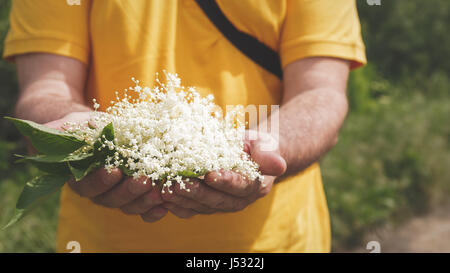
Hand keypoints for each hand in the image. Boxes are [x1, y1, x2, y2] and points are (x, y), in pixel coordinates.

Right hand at [44, 112, 168, 222]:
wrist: (108, 131)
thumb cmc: (89, 127)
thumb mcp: (76, 124)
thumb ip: (65, 130)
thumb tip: (57, 128)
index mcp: (80, 178)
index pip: (88, 185)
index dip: (101, 180)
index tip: (115, 171)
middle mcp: (99, 192)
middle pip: (112, 199)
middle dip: (129, 191)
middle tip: (144, 180)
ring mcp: (118, 197)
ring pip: (129, 207)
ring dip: (145, 202)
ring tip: (160, 192)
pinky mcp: (135, 198)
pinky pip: (144, 211)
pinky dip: (154, 212)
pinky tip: (164, 207)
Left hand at [161, 130, 286, 218]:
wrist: (250, 156)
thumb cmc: (256, 146)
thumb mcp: (265, 144)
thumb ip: (268, 154)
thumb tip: (279, 165)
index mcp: (254, 186)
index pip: (240, 186)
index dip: (226, 181)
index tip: (211, 174)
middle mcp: (238, 201)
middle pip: (217, 200)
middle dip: (197, 192)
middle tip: (179, 183)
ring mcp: (220, 205)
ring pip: (201, 207)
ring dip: (182, 200)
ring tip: (165, 190)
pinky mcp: (206, 205)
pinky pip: (190, 209)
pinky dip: (176, 205)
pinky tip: (160, 197)